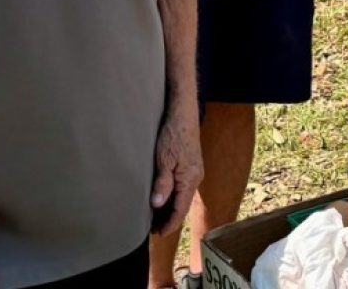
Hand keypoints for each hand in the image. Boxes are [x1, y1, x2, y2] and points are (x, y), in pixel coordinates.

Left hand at [150, 101, 202, 237]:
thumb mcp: (164, 159)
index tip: (157, 235)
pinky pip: (182, 187)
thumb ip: (162, 183)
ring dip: (170, 208)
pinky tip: (162, 198)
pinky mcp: (190, 164)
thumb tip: (157, 205)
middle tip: (152, 231)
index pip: (180, 210)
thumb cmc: (173, 134)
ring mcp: (194, 170)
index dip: (169, 224)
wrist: (183, 112)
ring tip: (154, 218)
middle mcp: (195, 177)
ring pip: (182, 196)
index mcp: (190, 179)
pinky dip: (172, 196)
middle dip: (169, 219)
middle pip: (182, 205)